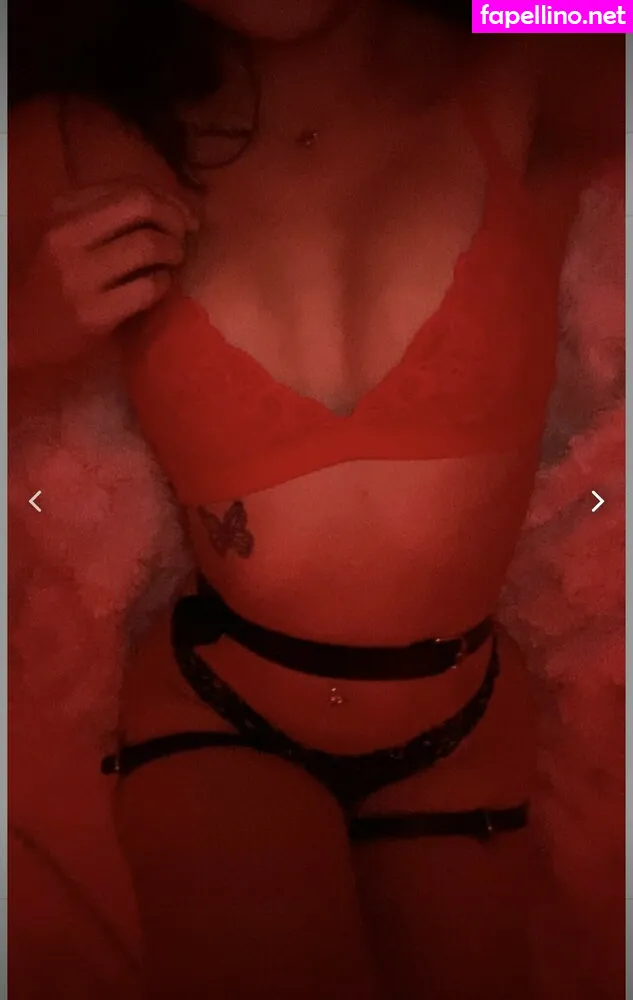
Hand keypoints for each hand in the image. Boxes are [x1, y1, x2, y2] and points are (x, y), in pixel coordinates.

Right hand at [11, 181, 198, 366]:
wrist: (20, 330)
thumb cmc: (52, 280)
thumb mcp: (68, 236)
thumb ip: (106, 215)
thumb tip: (167, 205)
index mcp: (63, 211)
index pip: (129, 188)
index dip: (168, 198)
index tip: (184, 215)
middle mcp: (68, 236)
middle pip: (141, 205)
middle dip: (175, 218)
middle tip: (185, 235)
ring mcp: (80, 276)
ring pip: (148, 245)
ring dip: (173, 251)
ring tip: (174, 261)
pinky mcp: (95, 313)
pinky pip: (148, 287)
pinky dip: (164, 282)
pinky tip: (160, 284)